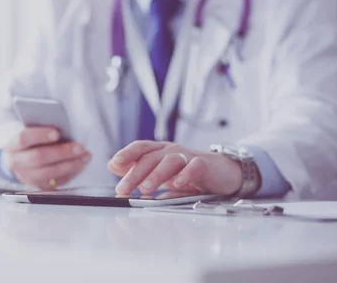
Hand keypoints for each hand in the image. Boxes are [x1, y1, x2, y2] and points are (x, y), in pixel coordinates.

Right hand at [3, 127, 90, 189]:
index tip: (57, 132)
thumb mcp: (31, 130)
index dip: (40, 135)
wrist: (21, 157)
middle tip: (80, 147)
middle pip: (39, 158)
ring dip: (70, 164)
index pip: (23, 138)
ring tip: (85, 156)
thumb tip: (64, 127)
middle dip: (62, 152)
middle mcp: (16, 162)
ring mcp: (26, 176)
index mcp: (12, 144)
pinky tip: (80, 165)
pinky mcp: (37, 186)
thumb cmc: (31, 139)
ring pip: (49, 173)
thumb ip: (42, 128)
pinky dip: (70, 174)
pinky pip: (55, 182)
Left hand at [107, 141, 242, 195]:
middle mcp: (172, 150)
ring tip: (146, 189)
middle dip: (135, 173)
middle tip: (123, 189)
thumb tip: (113, 167)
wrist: (223, 172)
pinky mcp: (205, 165)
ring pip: (170, 160)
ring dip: (156, 174)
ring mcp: (189, 156)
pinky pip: (194, 167)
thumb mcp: (161, 173)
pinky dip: (185, 175)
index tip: (113, 164)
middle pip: (151, 157)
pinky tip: (177, 185)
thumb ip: (138, 170)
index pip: (140, 147)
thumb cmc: (189, 173)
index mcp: (160, 151)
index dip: (126, 154)